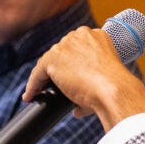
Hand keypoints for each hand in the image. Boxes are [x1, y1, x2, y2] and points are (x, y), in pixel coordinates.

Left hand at [23, 27, 144, 129]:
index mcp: (96, 36)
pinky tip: (30, 96)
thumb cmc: (114, 89)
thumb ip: (92, 84)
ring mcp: (65, 46)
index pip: (76, 47)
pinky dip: (33, 86)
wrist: (113, 90)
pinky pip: (37, 74)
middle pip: (60, 52)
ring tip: (39, 93)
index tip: (68, 75)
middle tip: (53, 86)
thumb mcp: (106, 77)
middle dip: (57, 69)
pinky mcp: (52, 59)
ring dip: (43, 78)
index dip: (70, 62)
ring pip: (48, 63)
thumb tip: (78, 108)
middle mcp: (79, 35)